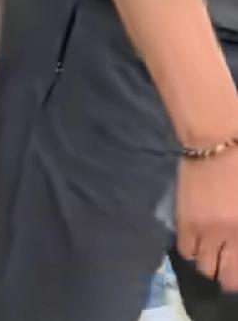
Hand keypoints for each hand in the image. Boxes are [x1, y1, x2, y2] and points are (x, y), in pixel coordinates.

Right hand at [177, 147, 237, 290]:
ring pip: (204, 267)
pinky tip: (199, 242)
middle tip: (230, 264)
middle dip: (229, 275)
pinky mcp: (185, 220)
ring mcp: (205, 231)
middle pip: (227, 277)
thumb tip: (236, 239)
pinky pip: (185, 249)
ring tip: (214, 255)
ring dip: (211, 265)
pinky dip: (192, 251)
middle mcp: (228, 238)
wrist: (216, 140)